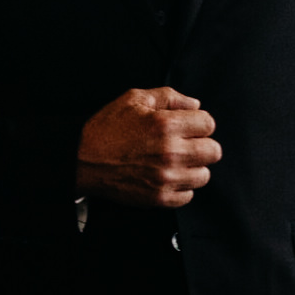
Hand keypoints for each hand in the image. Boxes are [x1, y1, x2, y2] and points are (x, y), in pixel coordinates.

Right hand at [76, 87, 220, 210]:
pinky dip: (181, 188)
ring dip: (193, 168)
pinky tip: (167, 177)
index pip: (209, 124)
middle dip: (202, 145)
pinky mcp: (159, 198)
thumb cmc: (106, 129)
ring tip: (175, 162)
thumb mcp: (134, 99)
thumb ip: (169, 97)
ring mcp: (166, 178)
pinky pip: (188, 196)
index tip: (190, 127)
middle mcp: (170, 152)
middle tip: (186, 145)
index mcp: (166, 124)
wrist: (82, 160)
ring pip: (204, 175)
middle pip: (213, 151)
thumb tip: (195, 105)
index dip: (199, 123)